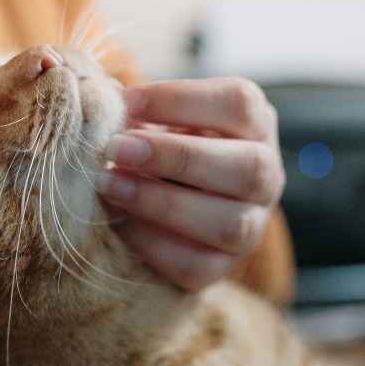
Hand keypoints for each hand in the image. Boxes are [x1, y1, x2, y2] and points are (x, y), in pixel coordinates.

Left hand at [97, 77, 284, 290]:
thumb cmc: (161, 144)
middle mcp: (267, 176)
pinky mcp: (223, 267)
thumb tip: (97, 98)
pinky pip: (197, 266)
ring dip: (164, 204)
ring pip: (229, 224)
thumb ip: (136, 107)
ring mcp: (252, 226)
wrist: (165, 203)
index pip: (239, 103)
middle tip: (116, 148)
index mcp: (256, 124)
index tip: (125, 102)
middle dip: (178, 156)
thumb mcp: (158, 116)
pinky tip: (119, 223)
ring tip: (110, 186)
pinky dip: (152, 244)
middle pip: (248, 167)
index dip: (181, 99)